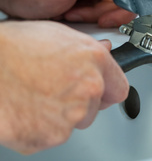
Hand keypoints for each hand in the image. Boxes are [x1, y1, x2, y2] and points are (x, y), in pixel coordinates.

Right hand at [0, 20, 128, 153]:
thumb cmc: (14, 47)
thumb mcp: (56, 33)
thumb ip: (85, 47)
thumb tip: (102, 49)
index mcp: (93, 60)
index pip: (119, 86)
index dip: (108, 88)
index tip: (102, 89)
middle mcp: (88, 89)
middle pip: (96, 106)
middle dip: (81, 100)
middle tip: (56, 87)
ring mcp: (70, 116)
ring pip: (73, 122)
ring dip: (60, 114)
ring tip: (37, 93)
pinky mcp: (49, 137)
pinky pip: (51, 135)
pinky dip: (41, 127)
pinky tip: (28, 105)